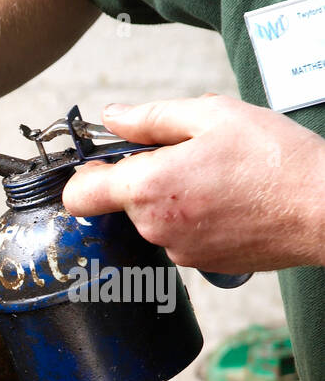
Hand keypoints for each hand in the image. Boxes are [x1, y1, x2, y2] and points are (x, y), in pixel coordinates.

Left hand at [62, 95, 324, 272]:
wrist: (323, 209)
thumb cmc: (275, 160)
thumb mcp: (213, 116)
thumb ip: (152, 118)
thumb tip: (112, 118)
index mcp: (148, 188)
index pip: (80, 195)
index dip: (86, 176)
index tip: (105, 162)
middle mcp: (153, 227)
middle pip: (123, 202)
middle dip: (145, 178)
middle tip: (191, 157)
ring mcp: (176, 251)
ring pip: (154, 219)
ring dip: (173, 198)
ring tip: (218, 179)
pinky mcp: (198, 264)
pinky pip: (180, 236)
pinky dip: (195, 218)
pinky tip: (229, 202)